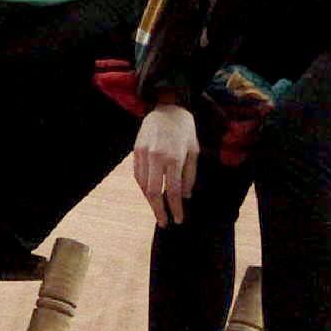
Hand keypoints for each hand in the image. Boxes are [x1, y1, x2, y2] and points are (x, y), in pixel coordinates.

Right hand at [132, 104, 198, 227]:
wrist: (167, 107)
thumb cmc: (185, 130)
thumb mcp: (194, 151)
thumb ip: (190, 175)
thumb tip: (185, 196)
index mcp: (174, 158)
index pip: (172, 191)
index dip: (175, 208)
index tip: (178, 220)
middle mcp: (156, 157)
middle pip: (153, 192)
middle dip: (158, 210)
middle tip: (164, 222)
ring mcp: (143, 154)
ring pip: (142, 185)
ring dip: (149, 200)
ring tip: (158, 209)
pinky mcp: (136, 151)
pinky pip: (137, 175)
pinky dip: (142, 187)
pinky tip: (149, 193)